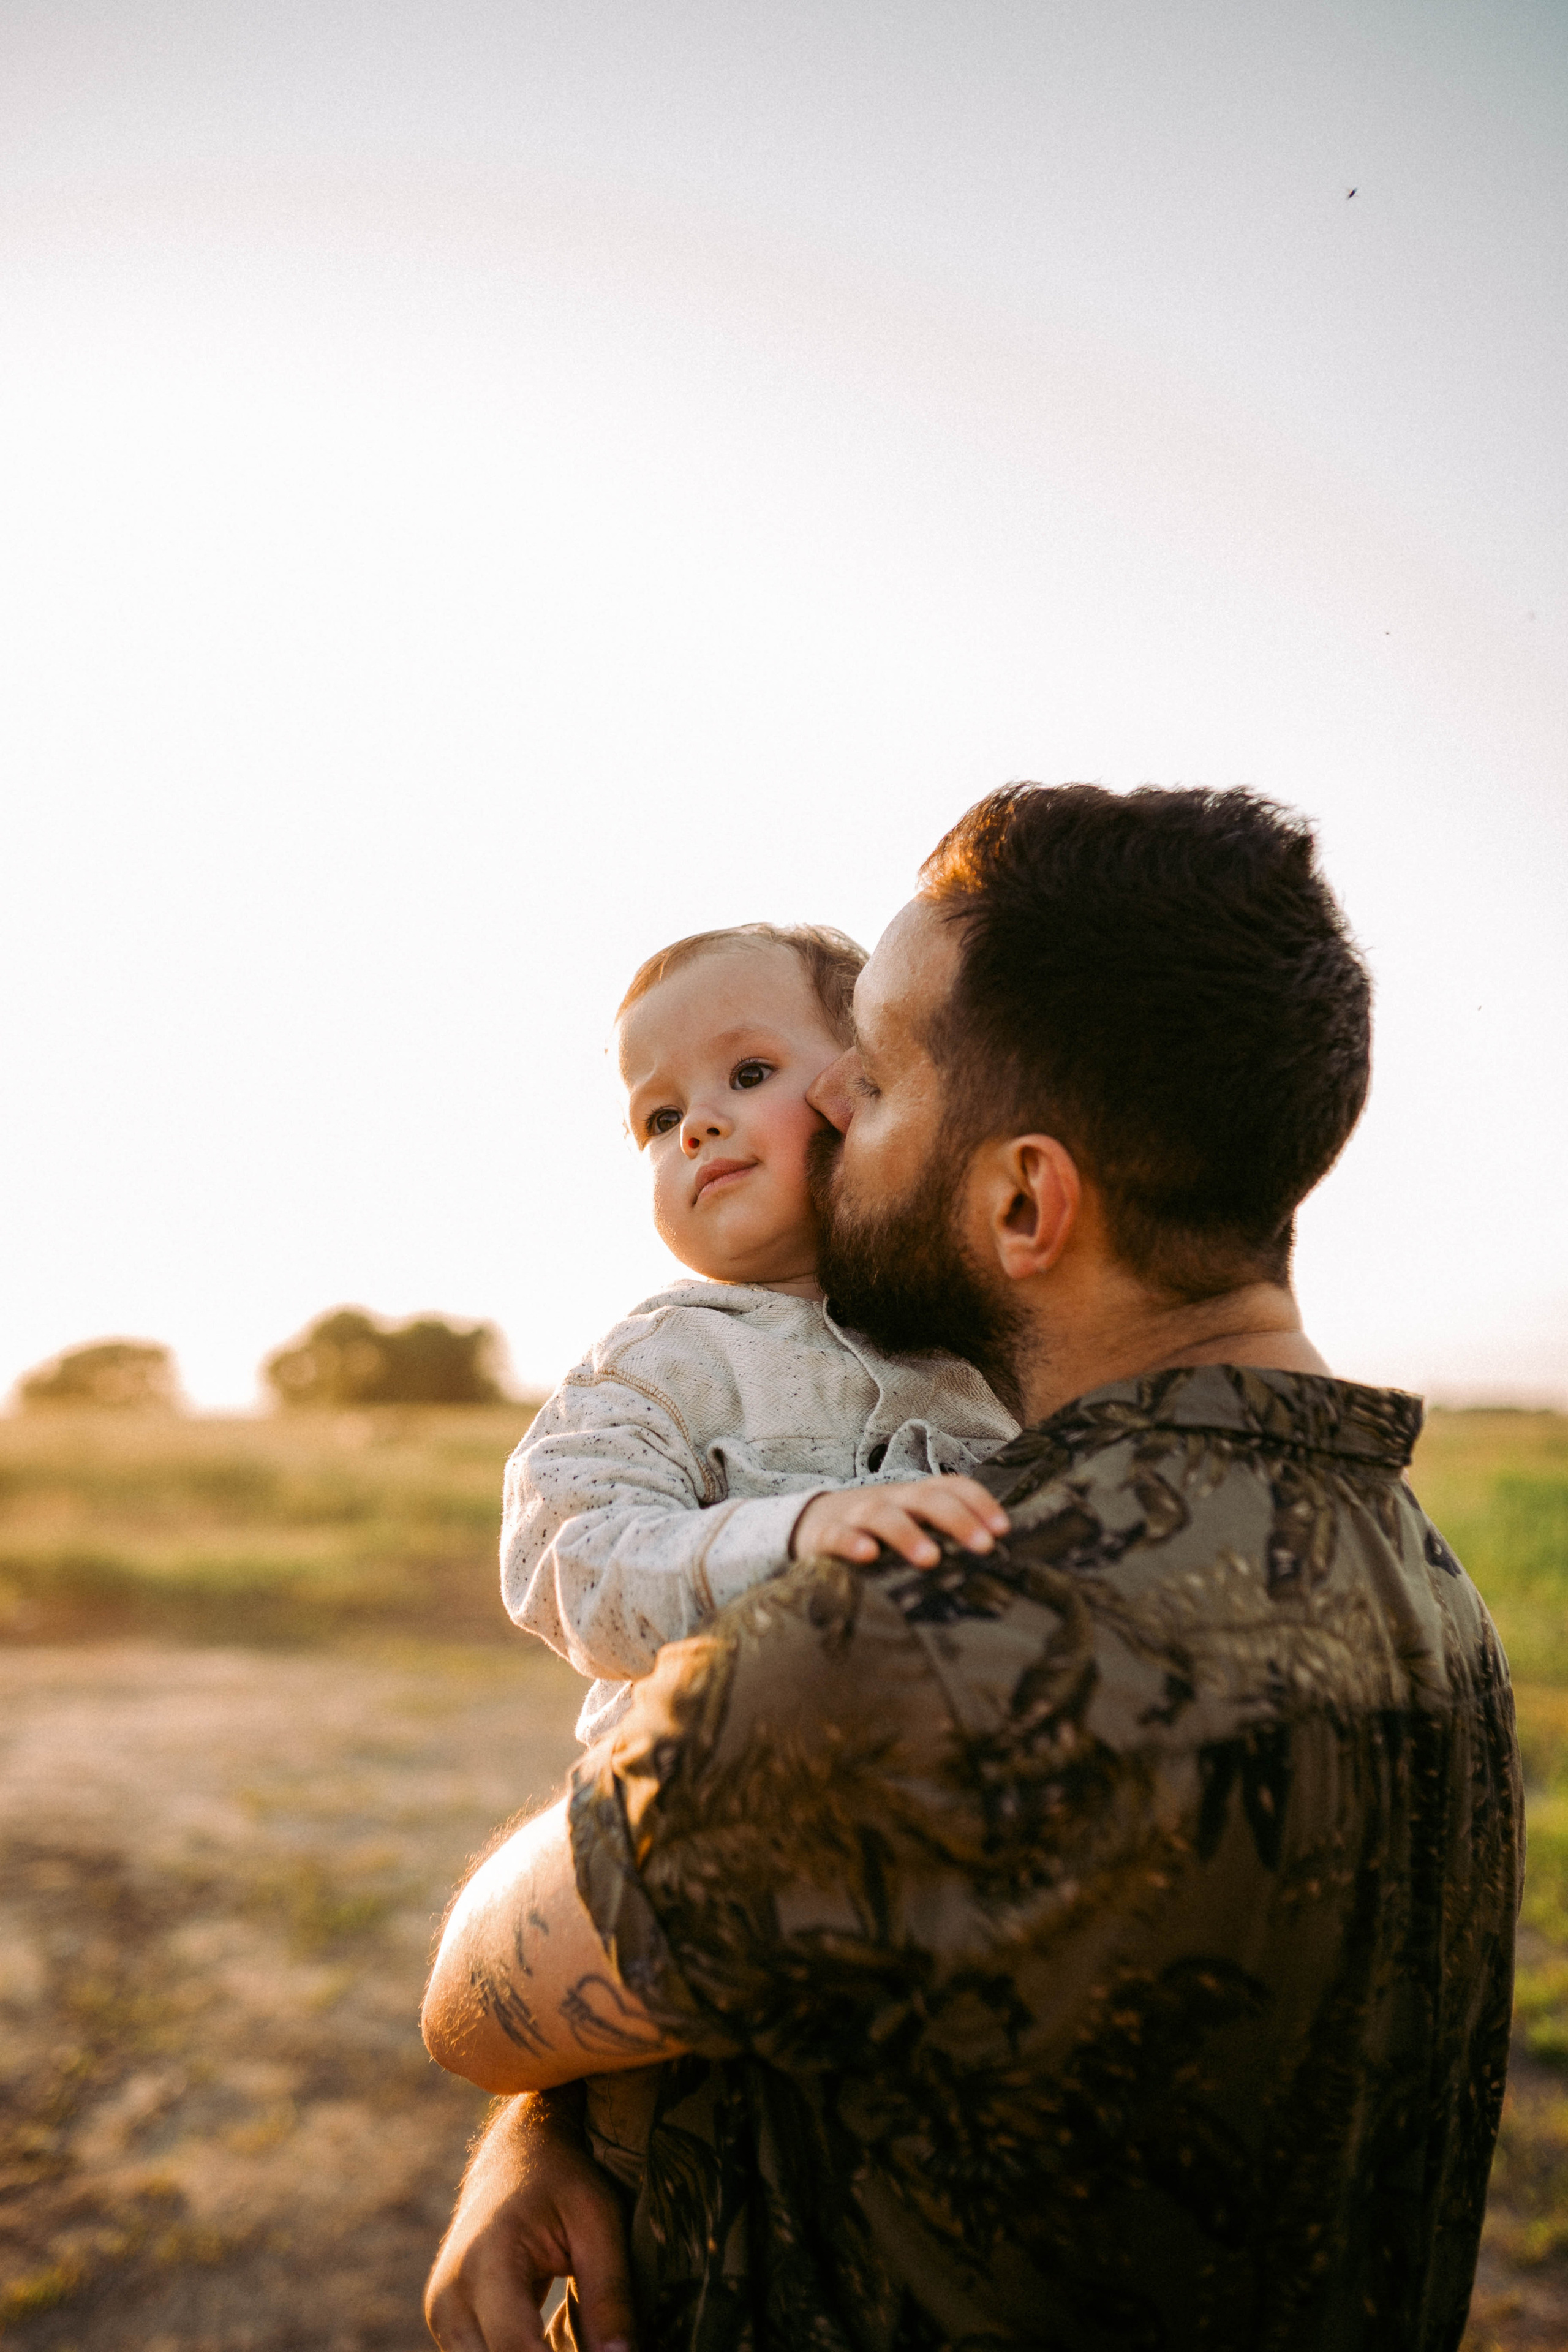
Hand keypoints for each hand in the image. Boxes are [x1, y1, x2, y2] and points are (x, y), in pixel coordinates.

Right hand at [425, 2089, 635, 2351]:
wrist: (516, 2153)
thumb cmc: (564, 2179)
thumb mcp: (599, 2223)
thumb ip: (610, 2297)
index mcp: (486, 2263)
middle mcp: (450, 2297)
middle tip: (592, 2343)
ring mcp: (442, 2314)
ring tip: (577, 2338)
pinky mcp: (447, 2324)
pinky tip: (555, 2343)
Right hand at [790, 1475, 1008, 1567]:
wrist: (813, 1522)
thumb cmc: (877, 1531)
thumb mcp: (912, 1525)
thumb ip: (945, 1537)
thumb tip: (995, 1566)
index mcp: (916, 1497)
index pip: (953, 1487)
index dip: (979, 1503)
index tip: (1002, 1530)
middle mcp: (892, 1499)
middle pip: (927, 1499)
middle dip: (958, 1519)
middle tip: (983, 1546)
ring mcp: (857, 1515)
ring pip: (883, 1516)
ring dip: (909, 1534)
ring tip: (930, 1558)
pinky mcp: (826, 1535)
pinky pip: (838, 1535)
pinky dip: (852, 1543)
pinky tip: (868, 1555)